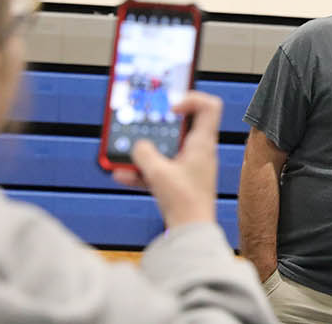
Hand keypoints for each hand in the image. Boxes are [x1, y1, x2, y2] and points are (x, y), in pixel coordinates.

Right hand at [113, 91, 221, 228]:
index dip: (191, 98)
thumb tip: (137, 146)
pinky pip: (159, 168)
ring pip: (167, 147)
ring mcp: (189, 166)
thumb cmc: (186, 203)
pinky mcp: (180, 181)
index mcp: (202, 143)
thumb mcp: (158, 173)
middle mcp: (199, 152)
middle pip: (182, 125)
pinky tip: (122, 174)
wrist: (190, 232)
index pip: (209, 106)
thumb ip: (144, 154)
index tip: (170, 107)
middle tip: (144, 122)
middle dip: (158, 124)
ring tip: (126, 150)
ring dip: (146, 149)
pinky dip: (143, 170)